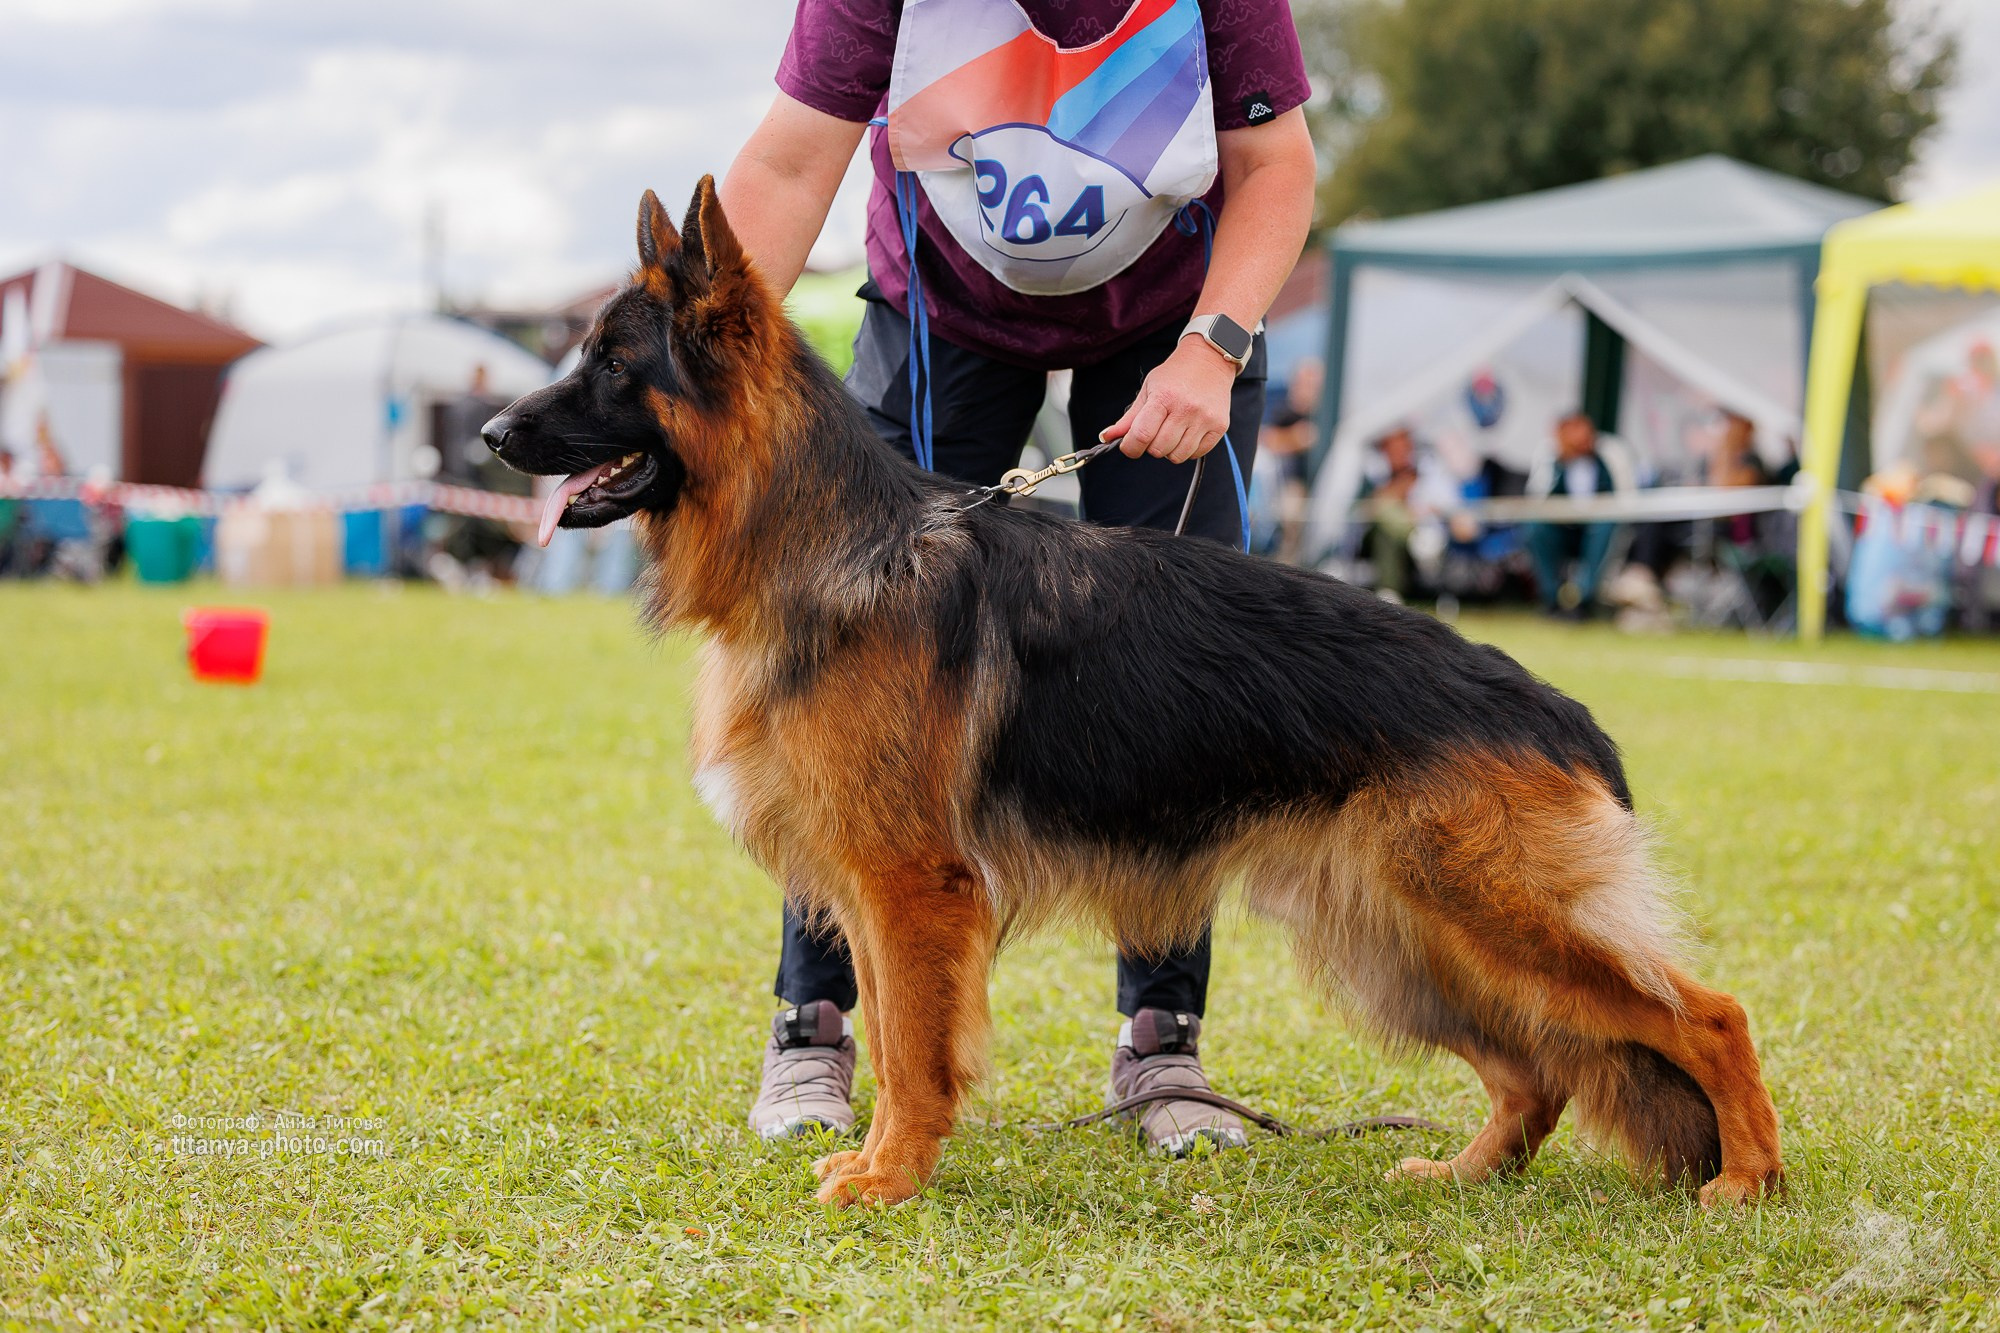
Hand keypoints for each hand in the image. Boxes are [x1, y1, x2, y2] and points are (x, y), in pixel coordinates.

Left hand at [1100, 337, 1236, 463]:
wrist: (1209, 361)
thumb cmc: (1175, 375)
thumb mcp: (1148, 389)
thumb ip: (1129, 418)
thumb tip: (1106, 437)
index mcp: (1164, 397)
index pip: (1142, 435)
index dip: (1130, 447)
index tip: (1129, 446)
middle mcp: (1186, 409)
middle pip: (1158, 449)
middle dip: (1150, 446)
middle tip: (1154, 432)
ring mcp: (1204, 419)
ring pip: (1177, 456)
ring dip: (1169, 450)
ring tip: (1171, 432)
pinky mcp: (1219, 426)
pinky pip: (1196, 454)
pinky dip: (1187, 450)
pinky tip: (1186, 433)